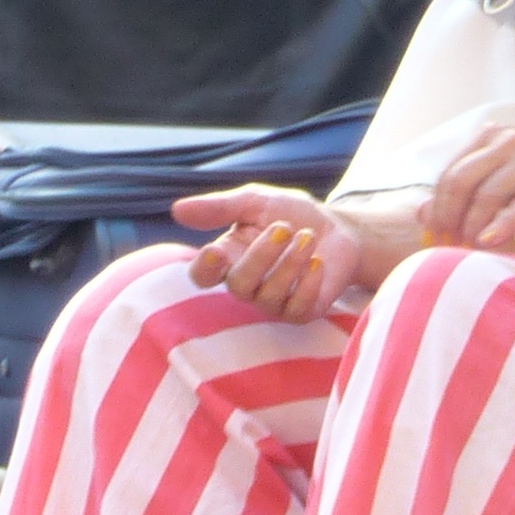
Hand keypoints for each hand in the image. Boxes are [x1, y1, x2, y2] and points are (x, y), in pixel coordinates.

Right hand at [175, 187, 367, 320]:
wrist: (337, 229)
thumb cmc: (291, 214)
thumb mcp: (256, 201)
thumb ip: (219, 207)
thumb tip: (176, 210)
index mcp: (228, 257)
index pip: (202, 276)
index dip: (204, 270)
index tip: (214, 252)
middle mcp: (246, 284)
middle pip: (238, 285)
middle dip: (261, 256)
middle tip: (284, 227)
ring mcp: (272, 302)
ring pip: (268, 296)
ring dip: (290, 264)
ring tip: (308, 237)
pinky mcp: (300, 312)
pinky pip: (296, 308)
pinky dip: (307, 283)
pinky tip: (318, 263)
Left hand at [425, 126, 514, 254]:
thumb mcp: (512, 173)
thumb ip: (472, 187)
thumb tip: (423, 212)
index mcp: (494, 137)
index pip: (451, 171)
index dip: (438, 206)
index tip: (435, 234)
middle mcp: (511, 142)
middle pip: (462, 180)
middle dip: (449, 216)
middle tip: (447, 244)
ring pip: (489, 193)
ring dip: (473, 225)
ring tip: (467, 249)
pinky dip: (503, 224)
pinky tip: (490, 242)